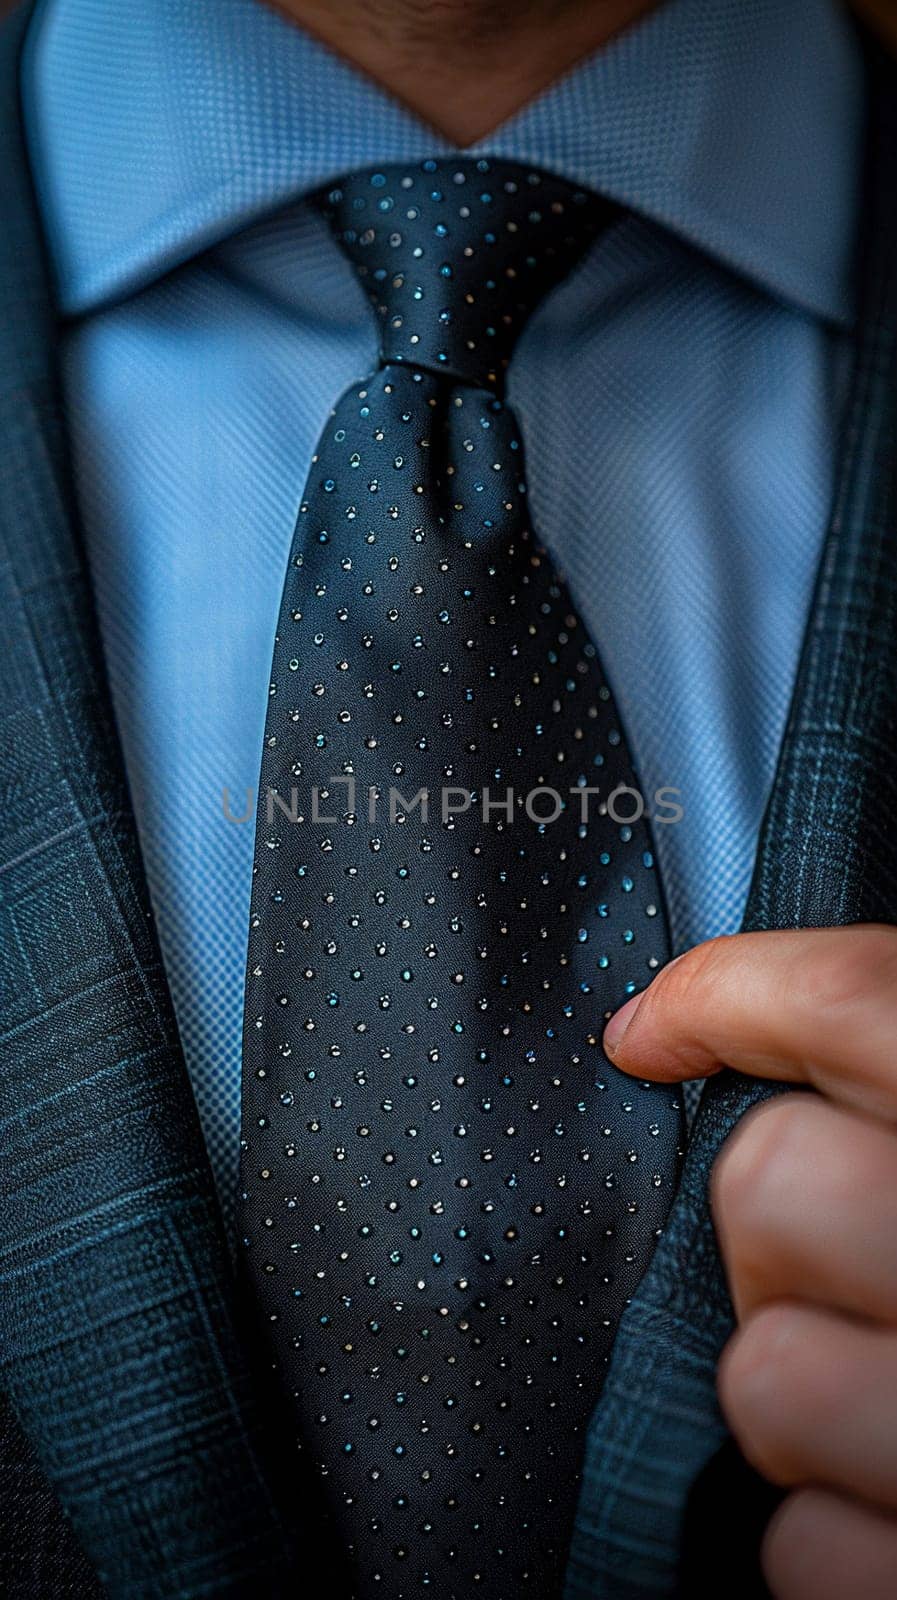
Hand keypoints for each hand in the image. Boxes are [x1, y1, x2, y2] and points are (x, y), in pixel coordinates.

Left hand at [603, 926, 896, 1599]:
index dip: (732, 993)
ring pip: (767, 1373)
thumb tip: (787, 1016)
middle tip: (863, 1253)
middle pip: (771, 1181)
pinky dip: (839, 1535)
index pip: (865, 1002)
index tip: (661, 1028)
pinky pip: (802, 1544)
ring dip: (813, 1388)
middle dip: (781, 1219)